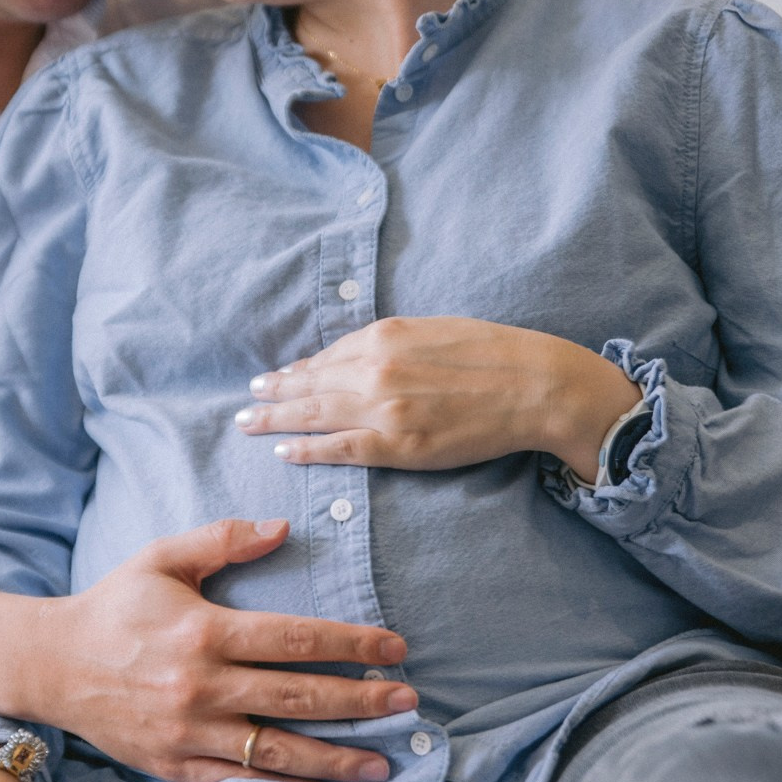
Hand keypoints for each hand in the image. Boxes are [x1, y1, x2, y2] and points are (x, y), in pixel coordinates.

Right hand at [51, 518, 414, 781]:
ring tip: (384, 762)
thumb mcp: (162, 558)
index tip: (395, 648)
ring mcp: (191, 733)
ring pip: (278, 750)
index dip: (352, 644)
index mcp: (205, 632)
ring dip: (337, 758)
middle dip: (361, 701)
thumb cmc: (115, 605)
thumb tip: (283, 526)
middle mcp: (203, 687)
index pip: (296, 639)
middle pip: (299, 697)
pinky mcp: (178, 766)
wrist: (52, 664)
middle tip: (408, 700)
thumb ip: (223, 539)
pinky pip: (243, 781)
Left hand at [236, 317, 635, 481]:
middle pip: (309, 385)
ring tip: (249, 423)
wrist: (534, 384)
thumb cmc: (492, 354)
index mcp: (383, 336)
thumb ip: (391, 342)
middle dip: (274, 393)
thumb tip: (356, 354)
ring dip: (275, 419)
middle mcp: (374, 369)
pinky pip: (339, 449)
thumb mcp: (432, 330)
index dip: (297, 370)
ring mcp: (383, 409)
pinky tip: (283, 451)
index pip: (326, 357)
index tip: (275, 377)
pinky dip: (307, 449)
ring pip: (314, 415)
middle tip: (246, 401)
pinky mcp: (398, 444)